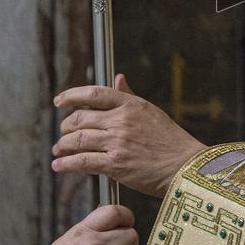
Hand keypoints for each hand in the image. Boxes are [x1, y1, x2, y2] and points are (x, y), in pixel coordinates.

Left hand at [52, 74, 206, 197]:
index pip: (94, 94)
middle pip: (80, 118)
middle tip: (64, 134)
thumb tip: (119, 78)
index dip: (71, 96)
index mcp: (132, 105)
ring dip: (63, 146)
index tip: (60, 101)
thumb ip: (130, 95)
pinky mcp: (115, 164)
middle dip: (66, 127)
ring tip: (59, 151)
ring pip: (77, 140)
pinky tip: (59, 165)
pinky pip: (82, 161)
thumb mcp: (151, 111)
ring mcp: (118, 142)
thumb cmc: (171, 141)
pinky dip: (66, 164)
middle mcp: (122, 120)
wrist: (185, 166)